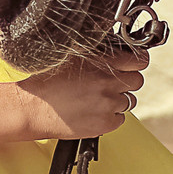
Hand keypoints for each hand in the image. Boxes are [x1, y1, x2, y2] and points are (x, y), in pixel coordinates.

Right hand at [15, 49, 147, 139]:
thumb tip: (119, 50)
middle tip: (108, 83)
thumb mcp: (72, 55)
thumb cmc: (47, 81)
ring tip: (95, 98)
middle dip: (125, 81)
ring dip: (117, 99)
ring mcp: (108, 104)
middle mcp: (108, 82)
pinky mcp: (106, 123)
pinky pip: (120, 118)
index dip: (137, 62)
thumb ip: (99, 52)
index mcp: (102, 62)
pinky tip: (93, 110)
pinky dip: (110, 115)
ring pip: (129, 101)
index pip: (139, 61)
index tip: (134, 64)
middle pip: (137, 81)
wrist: (33, 108)